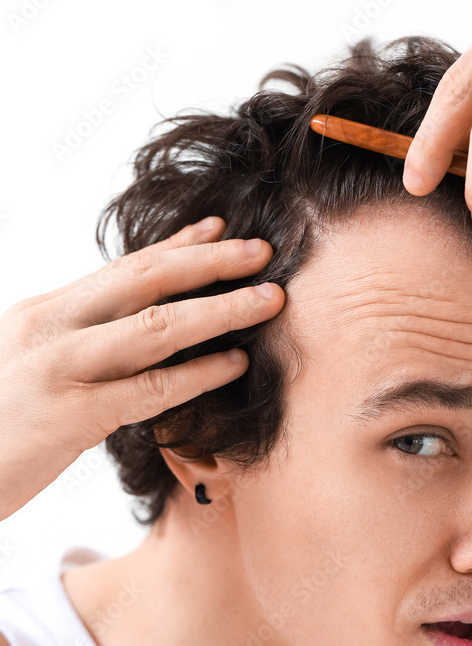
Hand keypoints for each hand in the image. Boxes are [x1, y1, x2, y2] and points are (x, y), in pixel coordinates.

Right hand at [0, 217, 283, 519]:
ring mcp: (60, 368)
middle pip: (144, 280)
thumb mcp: (27, 367)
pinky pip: (150, 389)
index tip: (220, 229)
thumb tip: (128, 336)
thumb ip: (75, 345)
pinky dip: (199, 374)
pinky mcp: (71, 416)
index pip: (121, 268)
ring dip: (220, 310)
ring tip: (270, 300)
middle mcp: (52, 328)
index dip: (176, 246)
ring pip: (156, 327)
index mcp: (43, 313)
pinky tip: (236, 365)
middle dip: (209, 261)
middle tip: (262, 250)